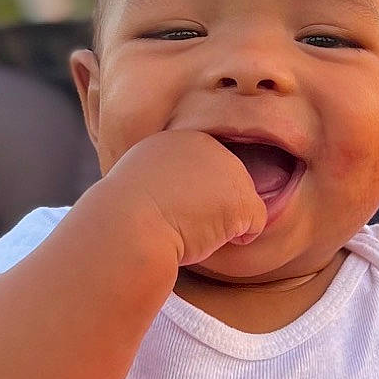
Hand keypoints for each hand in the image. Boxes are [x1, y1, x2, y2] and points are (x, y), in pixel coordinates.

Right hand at [99, 130, 267, 266]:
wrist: (125, 228)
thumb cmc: (122, 219)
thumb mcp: (138, 186)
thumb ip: (163, 182)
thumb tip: (178, 200)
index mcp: (176, 140)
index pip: (199, 171)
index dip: (186, 197)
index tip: (161, 208)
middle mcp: (206, 145)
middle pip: (222, 184)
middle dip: (208, 207)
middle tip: (174, 219)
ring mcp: (228, 169)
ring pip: (239, 203)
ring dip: (220, 223)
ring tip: (186, 227)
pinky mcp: (242, 198)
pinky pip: (256, 222)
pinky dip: (239, 238)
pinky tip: (207, 236)